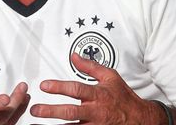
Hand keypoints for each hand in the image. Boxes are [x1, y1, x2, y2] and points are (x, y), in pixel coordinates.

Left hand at [30, 53, 157, 123]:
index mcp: (98, 95)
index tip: (45, 85)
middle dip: (51, 111)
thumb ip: (90, 66)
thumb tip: (74, 56)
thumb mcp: (110, 77)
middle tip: (35, 110)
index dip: (59, 87)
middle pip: (70, 112)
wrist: (140, 119)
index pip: (76, 89)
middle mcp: (95, 111)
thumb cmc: (123, 97)